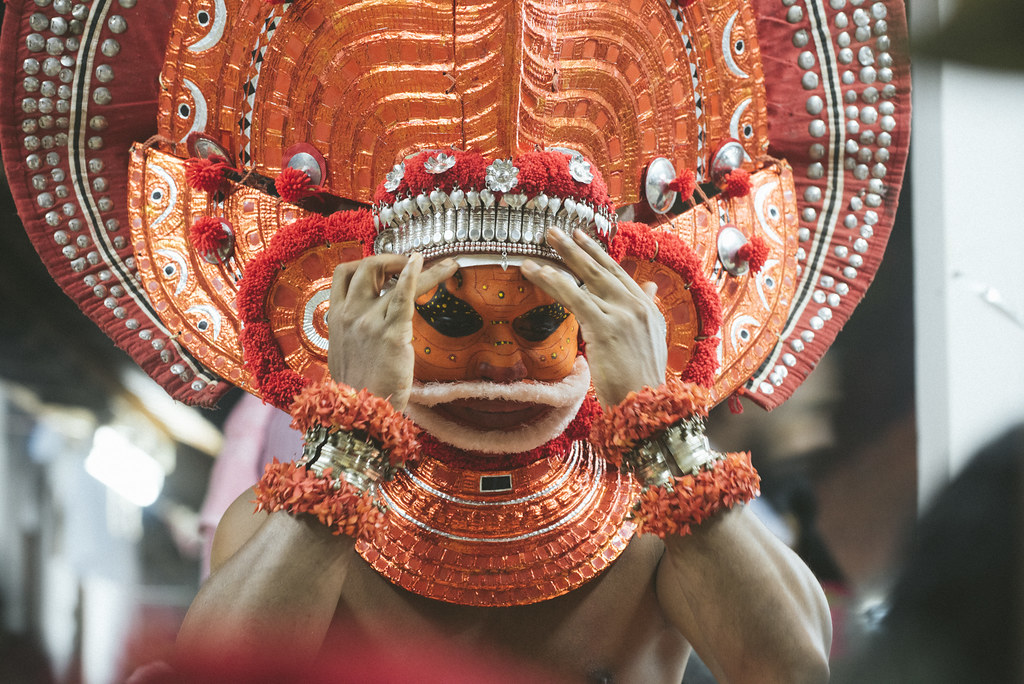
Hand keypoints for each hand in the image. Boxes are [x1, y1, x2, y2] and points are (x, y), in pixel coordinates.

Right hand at [327, 254, 456, 410]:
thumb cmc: (355, 389)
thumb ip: (353, 333)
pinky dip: (418, 276)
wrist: (358, 416)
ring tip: (448, 266)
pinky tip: (438, 267)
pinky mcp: (391, 334)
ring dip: (423, 268)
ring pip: (394, 278)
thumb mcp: (343, 354)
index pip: (344, 274)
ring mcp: (369, 322)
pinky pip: (404, 296)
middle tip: (413, 264)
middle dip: (390, 259)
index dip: (365, 263)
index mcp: (335, 318)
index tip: (385, 267)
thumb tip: (370, 323)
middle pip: (366, 266)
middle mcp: (349, 314)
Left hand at [520, 229, 667, 405]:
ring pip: (586, 279)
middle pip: (601, 268)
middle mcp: (636, 305)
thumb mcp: (652, 338)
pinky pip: (576, 297)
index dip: (596, 253)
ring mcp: (622, 314)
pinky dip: (556, 282)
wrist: (647, 404)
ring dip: (560, 259)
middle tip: (554, 232)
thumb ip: (647, 310)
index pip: (616, 273)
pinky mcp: (606, 326)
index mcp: (646, 308)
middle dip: (575, 247)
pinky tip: (539, 273)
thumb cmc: (642, 380)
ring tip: (541, 245)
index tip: (580, 237)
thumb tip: (649, 288)